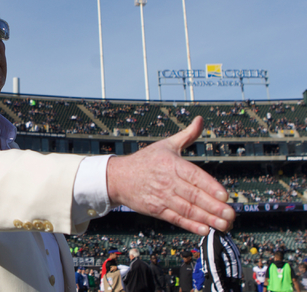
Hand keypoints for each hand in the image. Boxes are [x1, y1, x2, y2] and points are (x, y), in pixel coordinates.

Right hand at [106, 116, 234, 234]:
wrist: (117, 177)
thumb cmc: (144, 161)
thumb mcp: (165, 144)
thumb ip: (187, 135)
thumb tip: (200, 120)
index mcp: (171, 164)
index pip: (195, 176)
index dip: (210, 187)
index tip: (225, 196)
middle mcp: (167, 181)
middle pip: (194, 195)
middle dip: (214, 207)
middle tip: (231, 214)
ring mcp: (161, 197)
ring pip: (187, 209)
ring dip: (207, 219)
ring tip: (224, 225)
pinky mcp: (156, 209)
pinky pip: (175, 218)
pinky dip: (190, 225)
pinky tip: (204, 229)